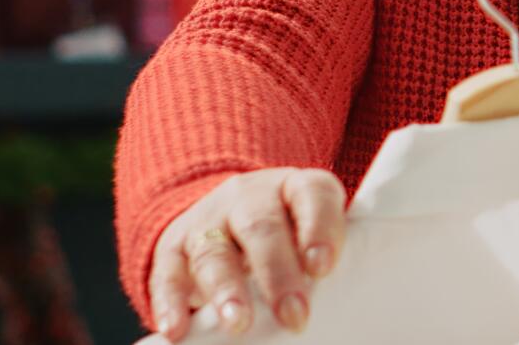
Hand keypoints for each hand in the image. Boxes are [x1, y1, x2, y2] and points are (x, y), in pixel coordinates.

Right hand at [149, 168, 344, 339]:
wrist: (229, 212)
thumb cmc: (290, 233)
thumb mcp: (312, 230)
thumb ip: (326, 255)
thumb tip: (351, 305)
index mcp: (295, 187)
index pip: (312, 195)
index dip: (318, 229)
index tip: (323, 268)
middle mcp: (249, 197)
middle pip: (262, 228)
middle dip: (278, 274)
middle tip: (294, 316)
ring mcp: (207, 220)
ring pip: (214, 252)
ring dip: (226, 290)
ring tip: (239, 324)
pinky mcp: (172, 248)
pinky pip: (167, 274)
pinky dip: (171, 304)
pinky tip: (177, 330)